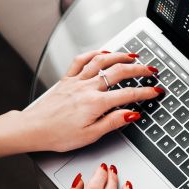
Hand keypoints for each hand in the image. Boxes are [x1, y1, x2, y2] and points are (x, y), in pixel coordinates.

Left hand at [20, 49, 163, 152]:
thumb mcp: (90, 135)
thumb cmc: (58, 135)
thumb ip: (113, 122)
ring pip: (101, 61)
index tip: (156, 91)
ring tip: (132, 55)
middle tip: (151, 69)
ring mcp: (76, 81)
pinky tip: (103, 53)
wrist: (33, 129)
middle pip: (118, 72)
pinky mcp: (66, 80)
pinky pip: (81, 60)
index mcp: (95, 104)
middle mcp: (87, 88)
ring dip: (119, 56)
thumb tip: (131, 114)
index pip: (127, 95)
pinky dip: (94, 54)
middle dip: (138, 69)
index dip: (145, 92)